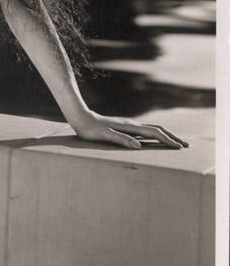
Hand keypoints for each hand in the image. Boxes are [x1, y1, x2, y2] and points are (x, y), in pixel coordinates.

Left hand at [68, 109, 187, 149]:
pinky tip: (155, 139)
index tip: (179, 147)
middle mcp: (132, 125)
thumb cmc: (90, 129)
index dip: (167, 140)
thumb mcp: (104, 135)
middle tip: (185, 145)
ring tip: (175, 142)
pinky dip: (155, 135)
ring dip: (165, 135)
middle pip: (157, 129)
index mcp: (129, 127)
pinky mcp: (124, 127)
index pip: (153, 133)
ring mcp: (129, 125)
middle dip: (172, 137)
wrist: (80, 117)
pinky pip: (144, 131)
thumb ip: (121, 139)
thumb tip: (138, 146)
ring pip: (152, 129)